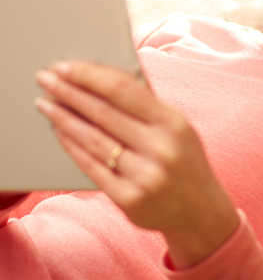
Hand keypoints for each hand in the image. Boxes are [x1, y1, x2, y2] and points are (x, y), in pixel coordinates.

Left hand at [34, 61, 239, 268]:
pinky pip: (92, 167)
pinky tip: (59, 133)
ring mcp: (144, 176)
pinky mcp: (129, 200)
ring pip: (93, 140)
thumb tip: (105, 76)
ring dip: (63, 118)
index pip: (123, 90)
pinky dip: (72, 147)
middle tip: (44, 78)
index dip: (90, 76)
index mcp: (173, 123)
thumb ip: (147, 104)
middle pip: (103, 112)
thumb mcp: (179, 127)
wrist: (202, 212)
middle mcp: (160, 149)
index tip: (65, 66)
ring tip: (45, 104)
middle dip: (68, 92)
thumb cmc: (185, 160)